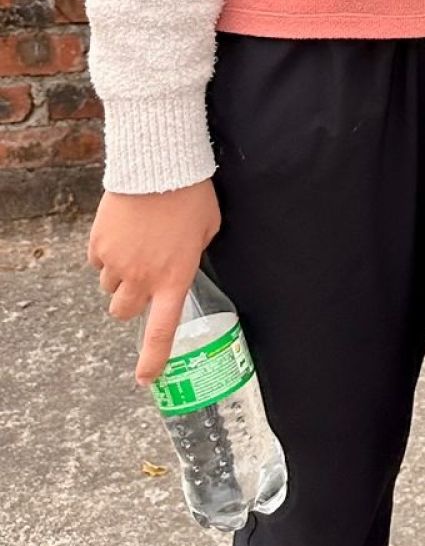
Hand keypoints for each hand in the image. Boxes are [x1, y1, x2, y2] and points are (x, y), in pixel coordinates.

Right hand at [88, 180, 221, 384]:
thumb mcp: (207, 230)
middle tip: (142, 283)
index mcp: (174, 278)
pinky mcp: (97, 245)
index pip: (162, 330)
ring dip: (119, 278)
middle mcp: (142, 277)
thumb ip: (193, 254)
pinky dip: (107, 256)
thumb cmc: (191, 196)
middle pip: (123, 313)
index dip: (153, 358)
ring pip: (108, 288)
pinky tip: (123, 233)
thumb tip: (184, 260)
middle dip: (131, 304)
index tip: (146, 378)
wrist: (158, 167)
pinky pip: (97, 262)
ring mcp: (116, 263)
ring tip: (136, 248)